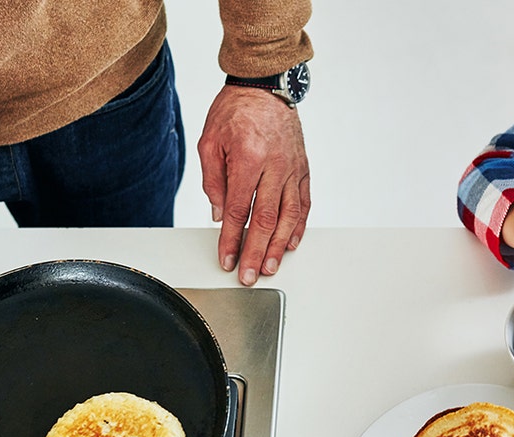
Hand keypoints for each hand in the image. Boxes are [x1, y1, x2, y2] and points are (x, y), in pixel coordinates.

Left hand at [197, 86, 310, 285]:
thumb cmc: (235, 111)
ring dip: (279, 246)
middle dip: (256, 252)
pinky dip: (298, 226)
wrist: (264, 86)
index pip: (238, 210)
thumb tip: (220, 216)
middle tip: (249, 275)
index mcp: (248, 159)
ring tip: (270, 266)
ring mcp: (292, 169)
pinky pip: (303, 203)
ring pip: (289, 216)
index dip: (231, 239)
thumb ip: (213, 181)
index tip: (226, 258)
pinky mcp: (303, 169)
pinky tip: (291, 243)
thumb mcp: (210, 142)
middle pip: (266, 219)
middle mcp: (274, 166)